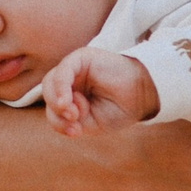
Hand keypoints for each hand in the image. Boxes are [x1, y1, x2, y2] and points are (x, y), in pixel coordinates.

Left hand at [43, 45, 159, 136]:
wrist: (142, 97)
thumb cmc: (117, 110)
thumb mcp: (89, 122)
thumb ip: (67, 119)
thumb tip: (56, 108)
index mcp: (70, 96)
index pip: (52, 108)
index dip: (58, 122)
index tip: (76, 132)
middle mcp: (70, 80)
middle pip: (48, 95)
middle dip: (58, 113)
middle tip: (76, 121)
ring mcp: (74, 68)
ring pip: (50, 83)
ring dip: (59, 102)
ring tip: (76, 113)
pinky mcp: (81, 58)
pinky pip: (63, 71)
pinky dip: (61, 88)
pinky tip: (67, 102)